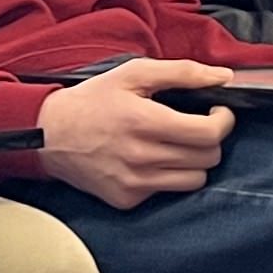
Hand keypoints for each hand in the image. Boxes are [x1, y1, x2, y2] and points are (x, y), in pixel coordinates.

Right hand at [37, 58, 233, 209]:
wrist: (48, 135)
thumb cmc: (93, 101)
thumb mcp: (133, 73)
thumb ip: (182, 72)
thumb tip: (223, 77)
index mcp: (145, 122)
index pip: (209, 134)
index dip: (224, 121)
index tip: (218, 112)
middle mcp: (141, 157)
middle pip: (208, 158)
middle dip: (210, 139)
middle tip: (196, 126)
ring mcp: (134, 183)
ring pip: (194, 180)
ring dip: (194, 161)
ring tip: (176, 144)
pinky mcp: (126, 199)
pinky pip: (167, 192)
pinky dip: (167, 176)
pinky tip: (151, 160)